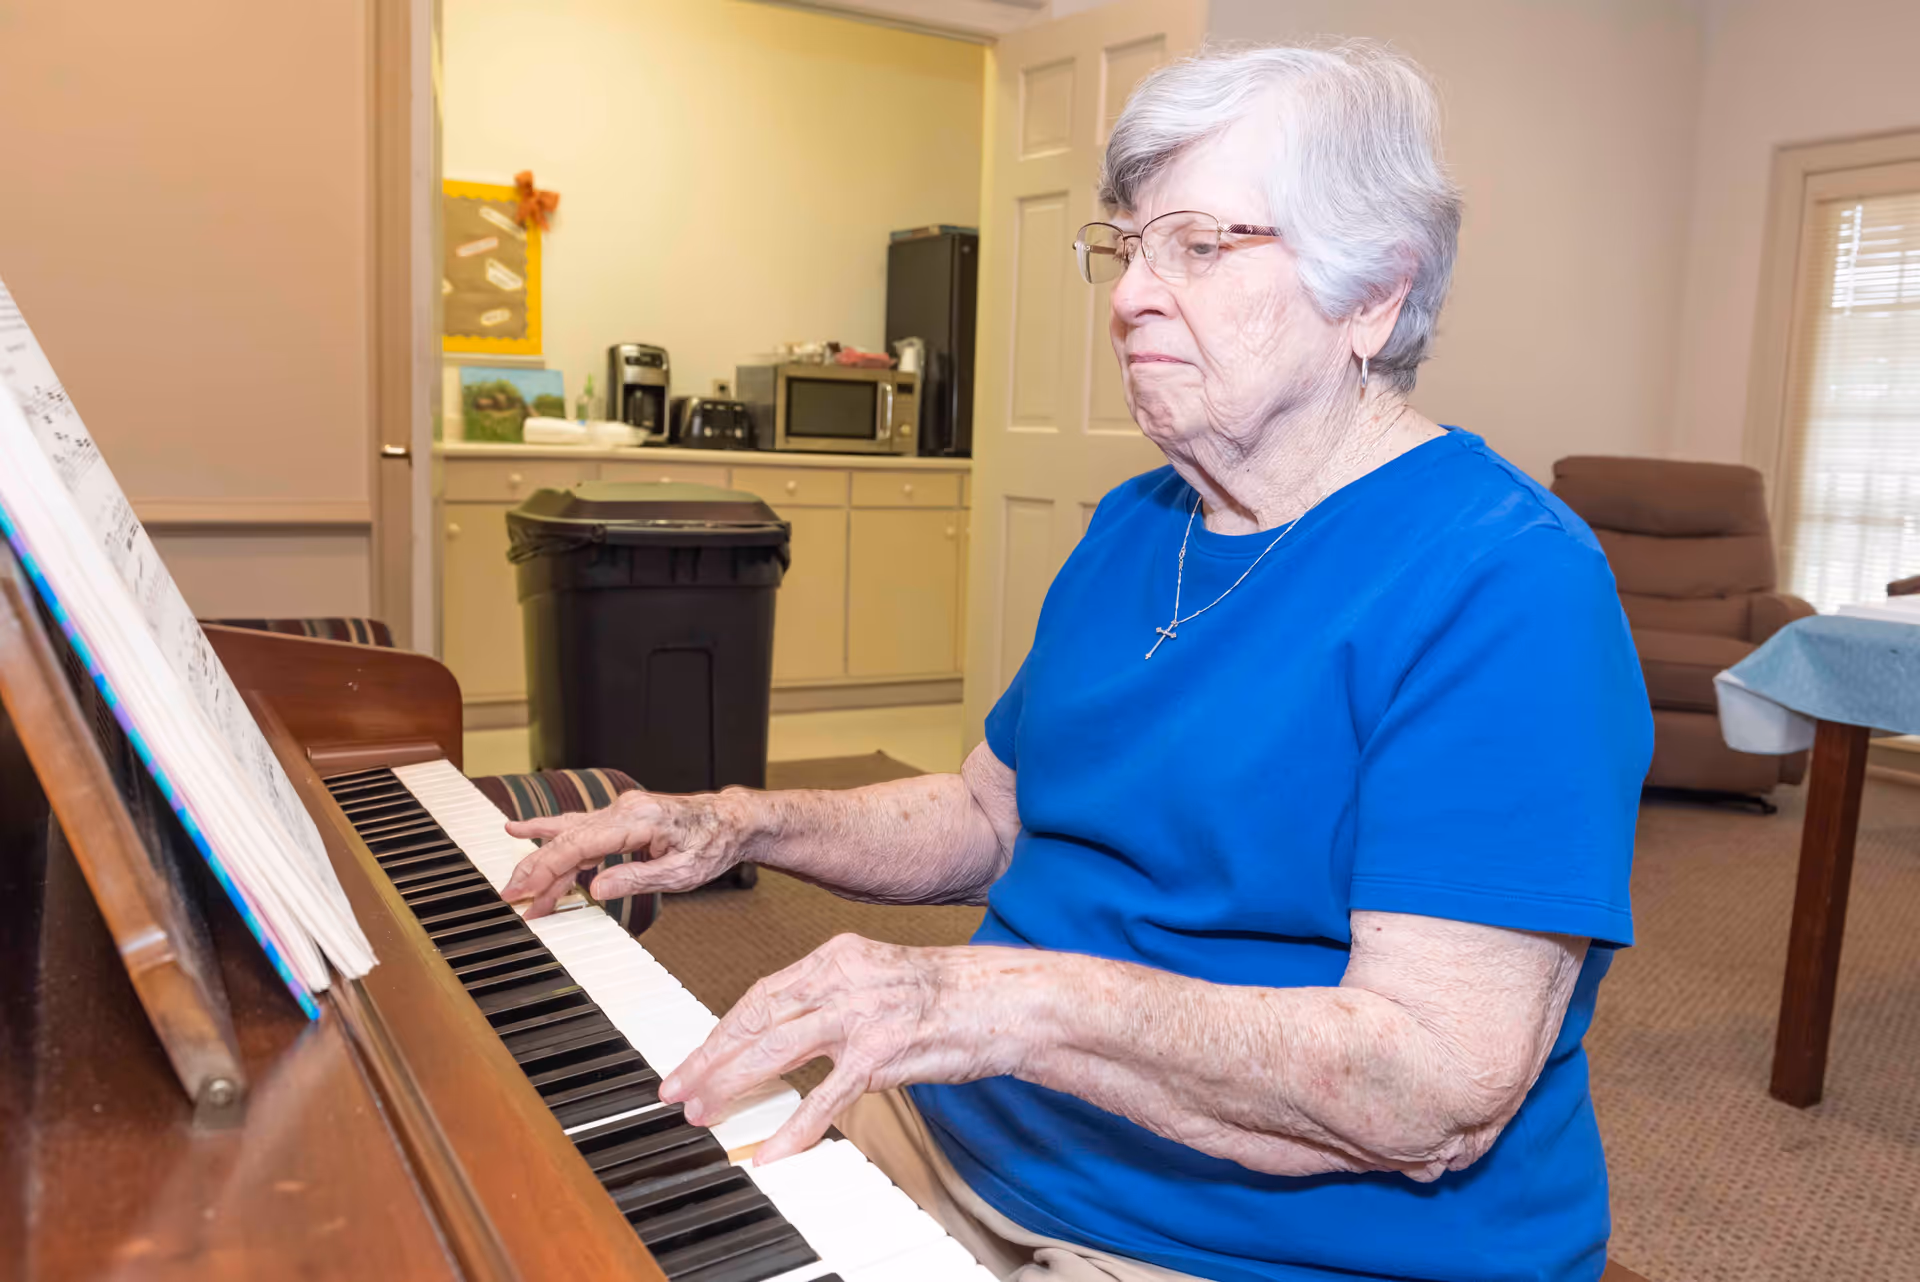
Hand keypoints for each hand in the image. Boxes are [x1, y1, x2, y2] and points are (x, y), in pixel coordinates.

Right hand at [500, 789, 745, 916]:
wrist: (731, 821)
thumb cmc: (713, 844)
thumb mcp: (683, 872)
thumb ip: (637, 878)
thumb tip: (595, 889)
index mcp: (638, 820)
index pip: (579, 844)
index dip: (546, 868)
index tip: (523, 890)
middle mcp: (623, 809)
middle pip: (567, 840)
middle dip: (535, 870)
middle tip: (510, 897)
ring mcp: (619, 811)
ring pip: (569, 836)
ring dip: (543, 862)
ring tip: (516, 886)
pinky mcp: (619, 818)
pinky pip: (579, 829)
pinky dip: (550, 833)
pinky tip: (521, 829)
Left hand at [660, 935, 1030, 1163]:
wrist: (1004, 998)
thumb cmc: (948, 994)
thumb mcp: (878, 978)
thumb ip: (831, 999)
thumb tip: (784, 1032)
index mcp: (837, 956)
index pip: (761, 993)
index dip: (721, 1029)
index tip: (694, 1057)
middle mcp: (843, 978)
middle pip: (757, 1018)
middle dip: (709, 1058)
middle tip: (677, 1089)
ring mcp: (862, 1014)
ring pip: (777, 1049)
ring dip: (733, 1085)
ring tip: (705, 1113)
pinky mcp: (884, 1052)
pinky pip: (827, 1096)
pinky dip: (795, 1127)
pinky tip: (773, 1151)